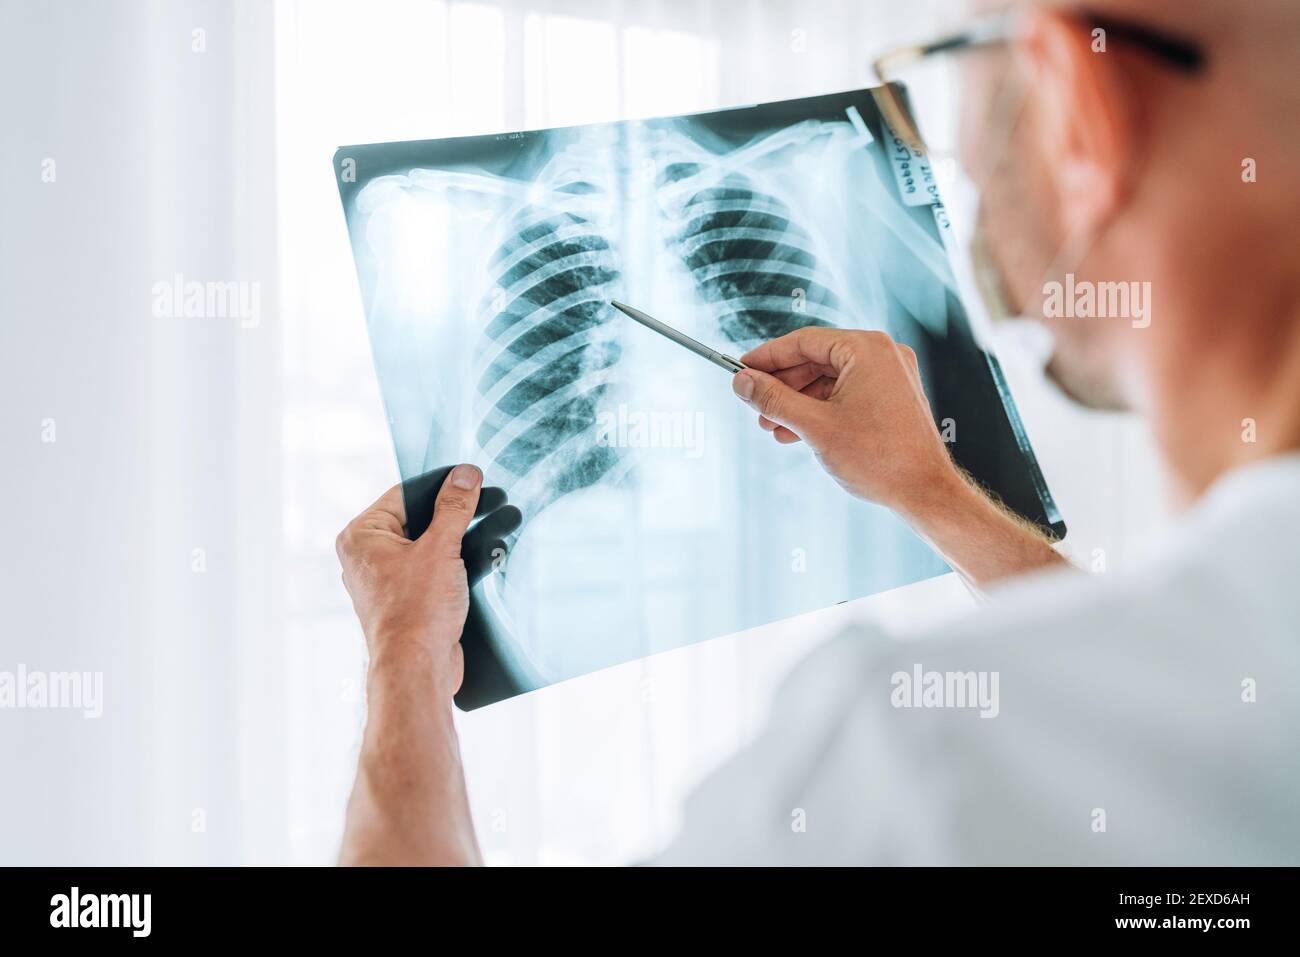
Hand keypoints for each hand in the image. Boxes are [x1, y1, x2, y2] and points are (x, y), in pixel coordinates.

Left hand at [335, 464, 521, 697]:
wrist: (418, 669)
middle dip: (456, 514)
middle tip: (488, 500)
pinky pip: (434, 570)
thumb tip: (465, 475)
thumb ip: (454, 508)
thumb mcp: (440, 548)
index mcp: (362, 536)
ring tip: (495, 525)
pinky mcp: (409, 601)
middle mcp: (368, 556)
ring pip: (430, 546)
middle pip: (419, 520)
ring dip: (462, 539)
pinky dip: (458, 563)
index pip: (404, 494)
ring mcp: (388, 580)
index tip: (471, 477)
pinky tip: (486, 556)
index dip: (441, 484)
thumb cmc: (417, 611)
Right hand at [731, 327, 960, 516]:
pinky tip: (795, 432)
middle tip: (754, 404)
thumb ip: (774, 399)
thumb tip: (743, 383)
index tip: (742, 369)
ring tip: (772, 425)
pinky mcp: (892, 398)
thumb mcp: (814, 426)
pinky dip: (820, 410)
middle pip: (816, 360)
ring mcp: (890, 376)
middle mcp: (882, 355)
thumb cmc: (879, 458)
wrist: (924, 492)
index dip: (768, 357)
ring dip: (798, 402)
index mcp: (867, 349)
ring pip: (829, 380)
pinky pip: (846, 394)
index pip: (804, 342)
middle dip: (782, 386)